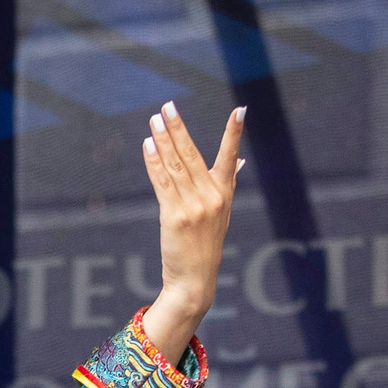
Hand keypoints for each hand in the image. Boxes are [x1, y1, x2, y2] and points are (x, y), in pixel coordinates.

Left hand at [139, 101, 245, 359]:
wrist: (194, 281)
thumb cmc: (204, 246)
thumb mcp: (221, 215)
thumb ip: (227, 184)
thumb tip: (239, 162)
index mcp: (225, 194)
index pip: (231, 157)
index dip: (234, 134)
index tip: (240, 110)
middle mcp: (212, 196)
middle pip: (193, 155)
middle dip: (179, 129)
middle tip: (168, 107)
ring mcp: (194, 206)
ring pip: (175, 165)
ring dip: (163, 140)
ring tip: (154, 120)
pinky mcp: (175, 215)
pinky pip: (162, 182)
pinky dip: (154, 162)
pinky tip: (148, 145)